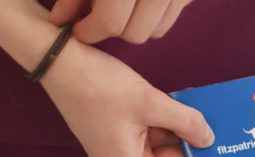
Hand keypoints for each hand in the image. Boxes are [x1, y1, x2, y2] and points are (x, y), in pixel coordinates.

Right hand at [42, 38, 212, 156]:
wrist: (61, 61)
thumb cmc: (100, 87)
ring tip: (209, 118)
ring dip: (183, 132)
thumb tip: (209, 139)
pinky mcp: (122, 131)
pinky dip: (169, 122)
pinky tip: (188, 108)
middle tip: (226, 139)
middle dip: (194, 151)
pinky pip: (154, 133)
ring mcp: (123, 148)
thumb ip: (185, 123)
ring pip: (165, 146)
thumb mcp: (151, 104)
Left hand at [49, 0, 191, 43]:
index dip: (90, 30)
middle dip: (115, 30)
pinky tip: (140, 3)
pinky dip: (154, 16)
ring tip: (121, 8)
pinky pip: (171, 19)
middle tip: (100, 17)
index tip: (78, 28)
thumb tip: (61, 21)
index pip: (110, 22)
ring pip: (156, 31)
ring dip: (137, 26)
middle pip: (136, 33)